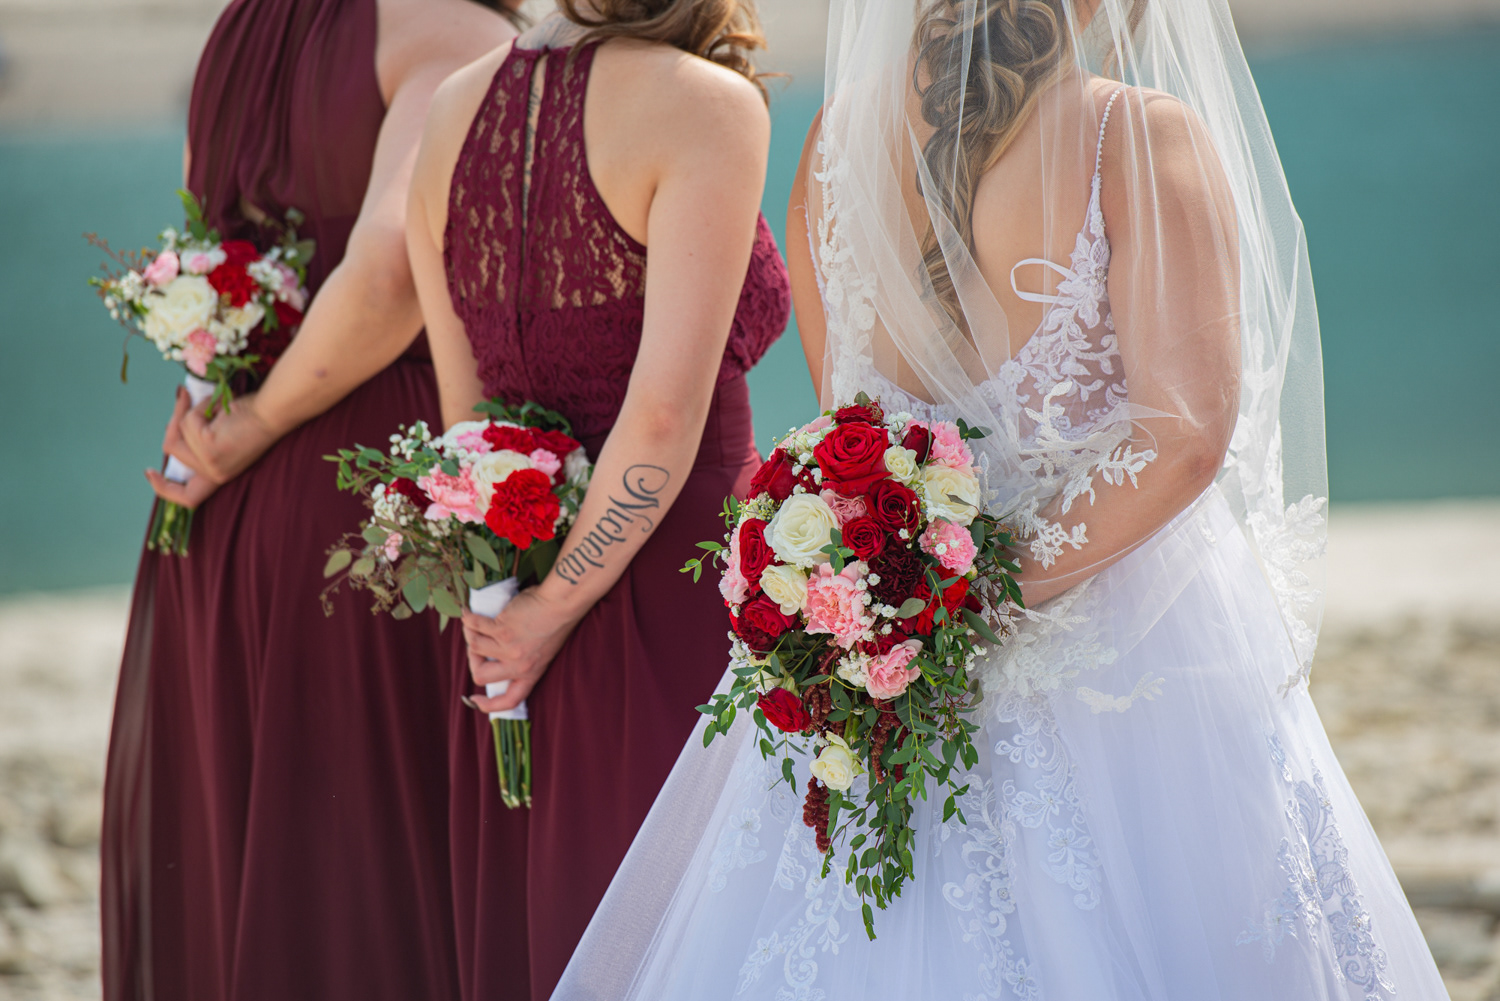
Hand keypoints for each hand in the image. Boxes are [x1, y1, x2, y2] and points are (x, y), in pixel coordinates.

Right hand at [145, 388, 280, 508]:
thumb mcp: (222, 436)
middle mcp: (215, 475)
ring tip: (218, 403)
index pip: (189, 498)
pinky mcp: (209, 449)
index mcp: (220, 475)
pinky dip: (201, 406)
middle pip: (171, 451)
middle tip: (182, 397)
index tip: (149, 472)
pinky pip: (189, 422)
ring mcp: (210, 464)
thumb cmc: (254, 418)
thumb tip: (170, 427)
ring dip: (193, 410)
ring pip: (178, 433)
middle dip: (174, 420)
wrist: (275, 412)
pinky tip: (222, 406)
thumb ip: (198, 441)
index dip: (164, 489)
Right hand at [463, 586, 579, 712]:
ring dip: (471, 634)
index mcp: (531, 674)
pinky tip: (469, 612)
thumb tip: (494, 658)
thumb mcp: (542, 651)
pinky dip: (469, 619)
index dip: (488, 705)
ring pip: (475, 647)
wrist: (563, 603)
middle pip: (481, 676)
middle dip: (473, 660)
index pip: (510, 700)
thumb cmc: (555, 621)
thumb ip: (522, 660)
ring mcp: (510, 649)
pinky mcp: (503, 630)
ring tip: (475, 622)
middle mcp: (520, 666)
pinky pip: (475, 626)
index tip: (474, 700)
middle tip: (476, 644)